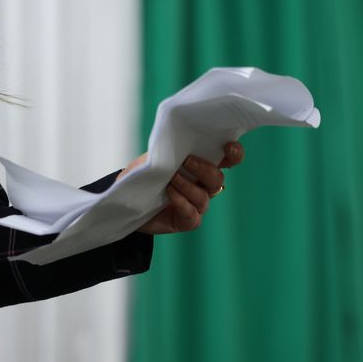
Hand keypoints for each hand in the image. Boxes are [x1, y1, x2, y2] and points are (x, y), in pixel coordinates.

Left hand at [127, 142, 243, 234]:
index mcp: (202, 165)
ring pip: (204, 197)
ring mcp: (197, 204)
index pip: (227, 159)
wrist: (128, 200)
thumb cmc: (145, 174)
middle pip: (217, 179)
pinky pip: (192, 215)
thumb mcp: (154, 157)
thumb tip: (177, 140)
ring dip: (188, 186)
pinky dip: (182, 203)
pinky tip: (171, 194)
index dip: (234, 154)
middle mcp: (204, 185)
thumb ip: (168, 150)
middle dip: (205, 169)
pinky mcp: (187, 221)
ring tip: (172, 179)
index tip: (228, 147)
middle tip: (187, 161)